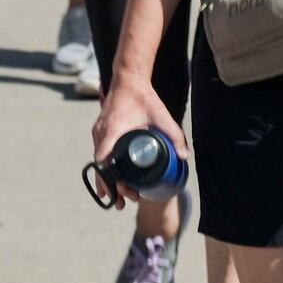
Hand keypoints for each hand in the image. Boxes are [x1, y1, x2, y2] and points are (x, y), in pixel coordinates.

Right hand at [89, 75, 188, 211]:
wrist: (128, 79)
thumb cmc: (143, 97)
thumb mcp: (160, 115)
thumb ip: (173, 134)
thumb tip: (184, 155)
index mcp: (112, 130)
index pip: (103, 160)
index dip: (109, 179)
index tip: (122, 191)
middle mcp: (101, 133)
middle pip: (100, 167)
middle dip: (110, 187)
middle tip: (124, 202)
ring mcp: (98, 133)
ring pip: (98, 164)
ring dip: (106, 182)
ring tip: (117, 201)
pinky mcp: (100, 133)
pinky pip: (99, 156)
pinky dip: (104, 171)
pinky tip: (111, 184)